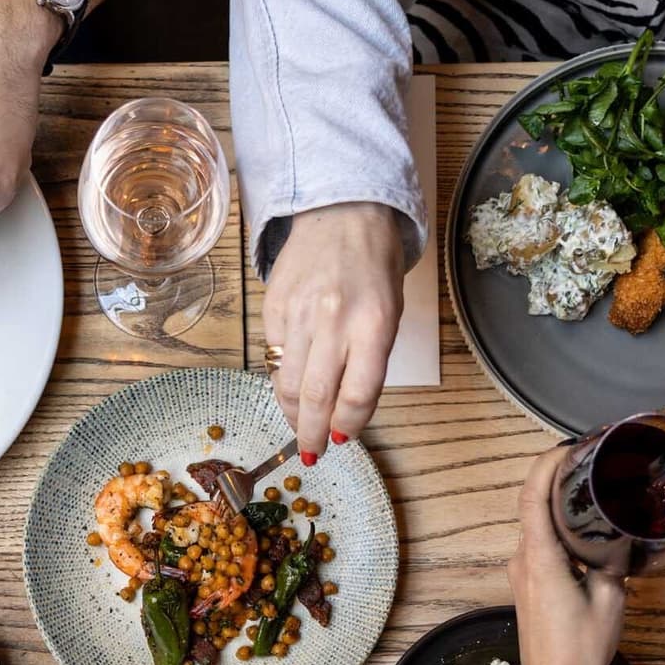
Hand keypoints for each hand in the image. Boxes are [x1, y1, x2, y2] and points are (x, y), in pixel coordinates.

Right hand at [262, 201, 405, 462]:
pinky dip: (281, 379)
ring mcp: (300, 313)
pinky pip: (274, 356)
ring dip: (292, 413)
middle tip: (310, 452)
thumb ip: (370, 362)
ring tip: (298, 426)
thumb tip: (344, 412)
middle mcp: (335, 320)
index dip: (348, 425)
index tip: (342, 439)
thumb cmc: (374, 266)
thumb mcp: (390, 313)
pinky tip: (290, 385)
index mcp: (374, 323)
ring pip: (288, 383)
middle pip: (317, 396)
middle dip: (312, 434)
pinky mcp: (274, 307)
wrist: (342, 212)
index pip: (358, 394)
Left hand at [507, 447, 624, 664]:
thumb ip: (613, 563)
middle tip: (590, 461)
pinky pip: (538, 544)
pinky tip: (581, 526)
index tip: (568, 447)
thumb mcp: (611, 601)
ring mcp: (521, 573)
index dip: (545, 464)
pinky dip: (555, 527)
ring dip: (557, 503)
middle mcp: (523, 560)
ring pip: (536, 525)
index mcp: (540, 558)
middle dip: (556, 477)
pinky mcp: (526, 585)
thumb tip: (619, 539)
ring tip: (590, 487)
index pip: (531, 496)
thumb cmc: (581, 652)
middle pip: (532, 505)